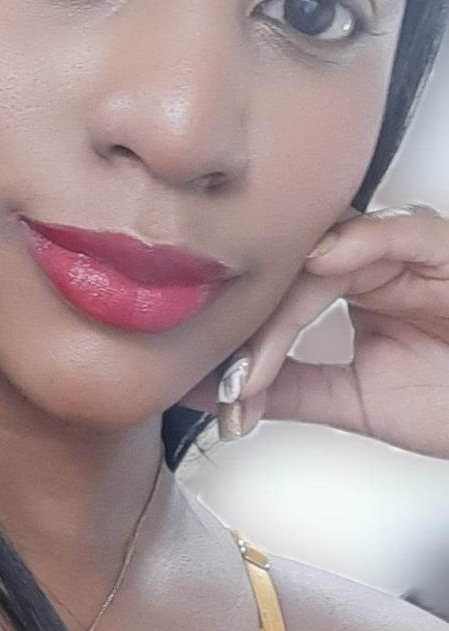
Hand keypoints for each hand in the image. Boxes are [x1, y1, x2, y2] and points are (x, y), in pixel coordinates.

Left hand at [182, 203, 448, 459]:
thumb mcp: (351, 400)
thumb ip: (284, 388)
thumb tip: (206, 389)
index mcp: (354, 288)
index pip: (279, 294)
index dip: (246, 341)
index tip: (225, 396)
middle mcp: (377, 264)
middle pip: (293, 270)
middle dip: (256, 329)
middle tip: (234, 384)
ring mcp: (411, 254)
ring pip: (331, 251)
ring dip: (289, 305)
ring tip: (258, 356)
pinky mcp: (446, 250)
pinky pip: (401, 230)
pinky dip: (357, 243)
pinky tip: (321, 266)